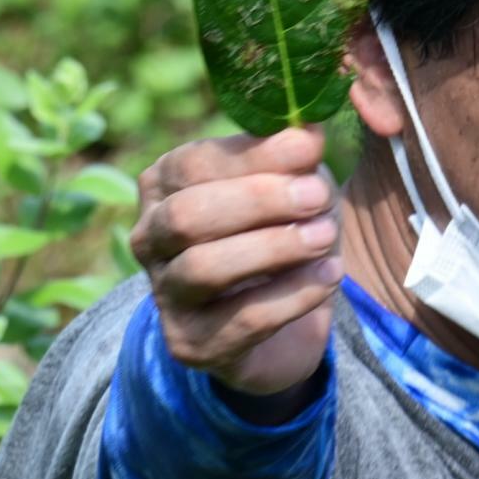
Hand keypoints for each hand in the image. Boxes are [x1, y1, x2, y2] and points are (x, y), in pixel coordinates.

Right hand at [129, 125, 343, 410]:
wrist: (277, 323)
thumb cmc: (276, 233)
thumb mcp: (288, 185)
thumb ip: (293, 159)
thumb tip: (307, 133)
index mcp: (162, 186)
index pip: (193, 163)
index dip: (252, 155)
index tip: (311, 147)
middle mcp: (149, 238)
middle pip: (187, 215)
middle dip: (256, 201)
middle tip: (316, 194)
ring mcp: (165, 295)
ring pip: (203, 268)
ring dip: (272, 248)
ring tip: (324, 237)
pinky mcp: (191, 344)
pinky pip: (241, 319)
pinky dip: (292, 295)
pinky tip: (330, 276)